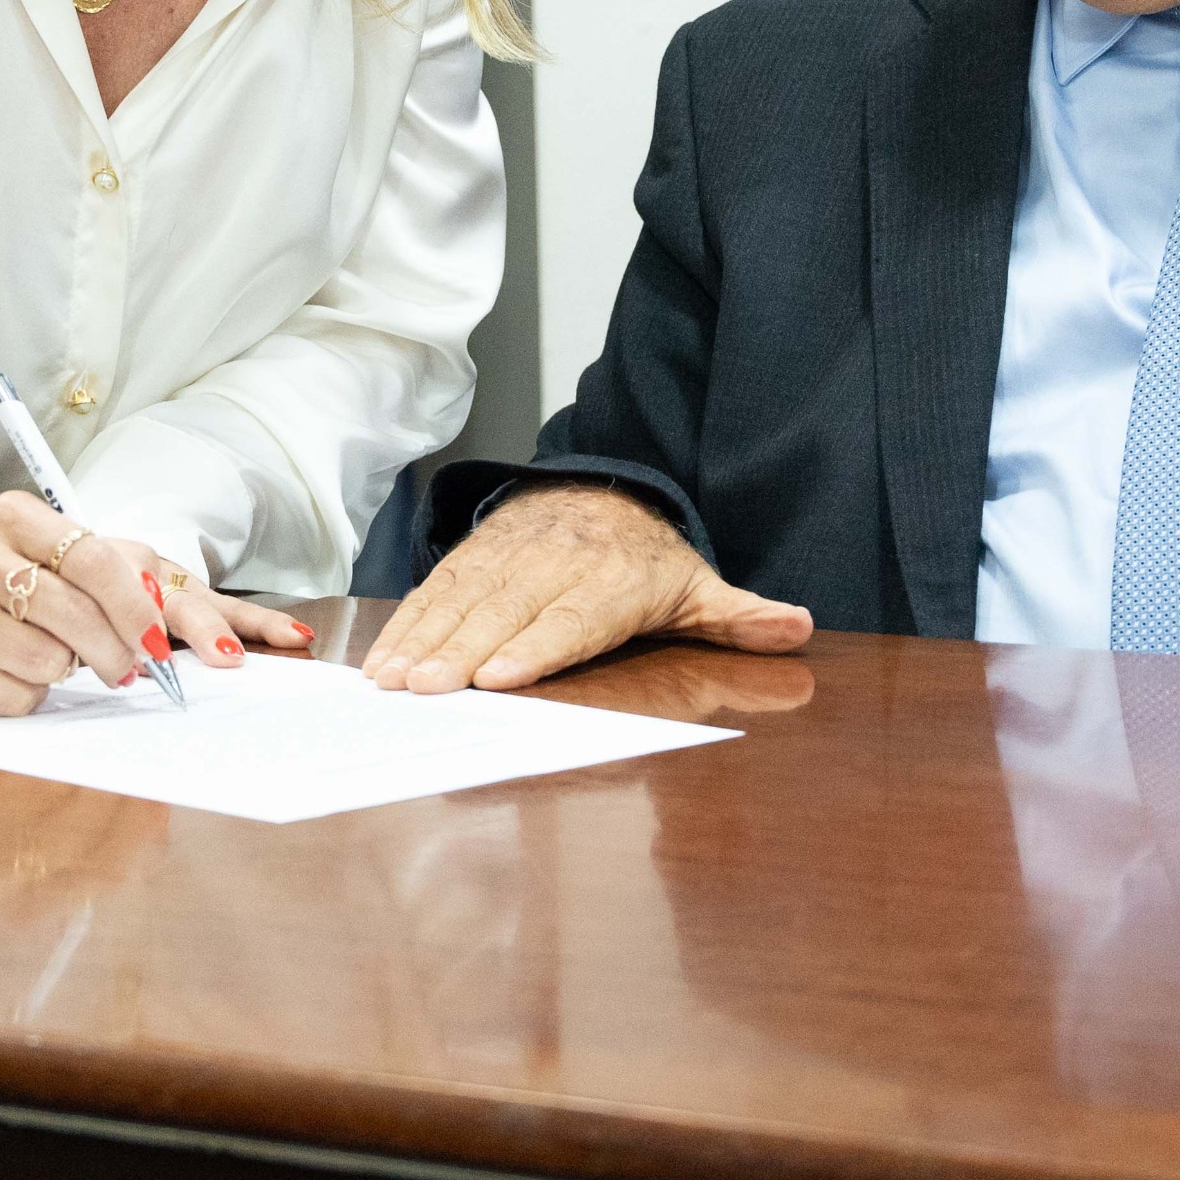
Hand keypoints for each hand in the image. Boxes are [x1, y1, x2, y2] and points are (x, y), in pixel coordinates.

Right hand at [0, 493, 315, 716]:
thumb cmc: (28, 580)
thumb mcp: (89, 561)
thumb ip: (163, 587)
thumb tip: (265, 630)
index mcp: (17, 516)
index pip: (96, 559)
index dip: (144, 609)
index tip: (199, 650)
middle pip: (76, 616)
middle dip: (119, 653)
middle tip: (130, 669)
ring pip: (47, 662)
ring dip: (69, 671)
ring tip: (55, 653)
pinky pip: (16, 698)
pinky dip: (31, 695)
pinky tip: (15, 671)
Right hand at [363, 486, 810, 694]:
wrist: (600, 489)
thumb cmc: (648, 561)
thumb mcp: (699, 587)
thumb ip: (738, 616)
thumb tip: (795, 628)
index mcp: (613, 578)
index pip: (572, 617)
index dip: (535, 647)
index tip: (499, 677)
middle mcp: (556, 562)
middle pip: (506, 611)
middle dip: (463, 650)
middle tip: (428, 690)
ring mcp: (510, 555)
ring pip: (463, 598)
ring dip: (424, 639)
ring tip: (394, 681)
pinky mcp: (475, 554)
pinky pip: (438, 587)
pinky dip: (407, 623)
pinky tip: (384, 662)